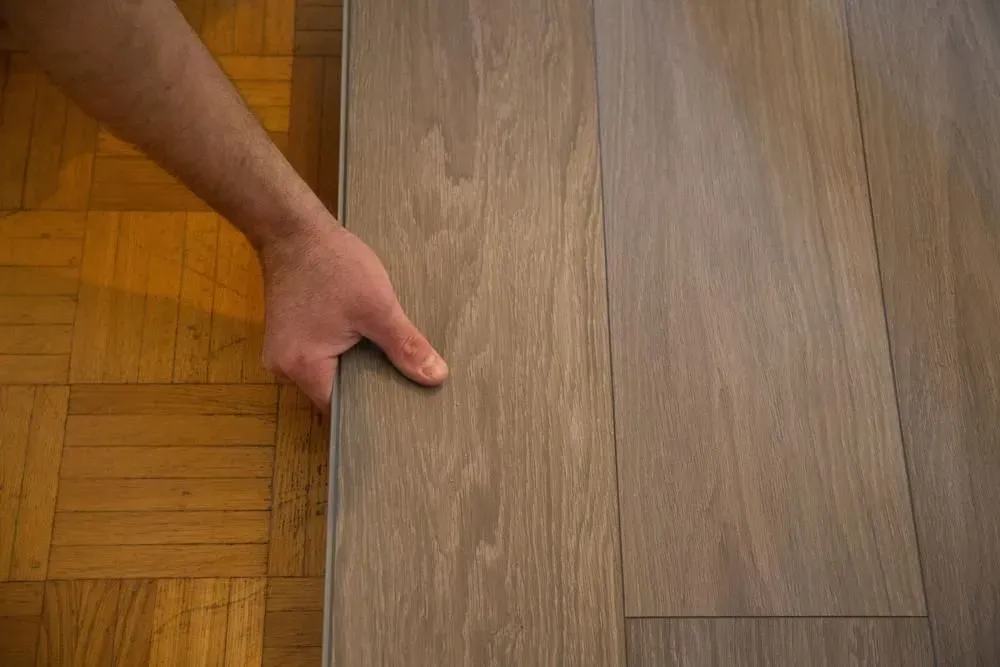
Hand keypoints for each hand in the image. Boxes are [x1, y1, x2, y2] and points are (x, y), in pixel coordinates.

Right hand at [259, 216, 447, 409]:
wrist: (294, 229)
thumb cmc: (333, 264)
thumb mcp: (378, 307)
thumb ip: (406, 346)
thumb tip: (436, 377)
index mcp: (302, 368)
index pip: (342, 410)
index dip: (374, 408)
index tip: (403, 406)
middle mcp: (285, 368)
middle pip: (335, 394)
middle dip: (368, 388)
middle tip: (404, 384)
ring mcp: (284, 352)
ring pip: (330, 374)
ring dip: (356, 367)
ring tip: (388, 362)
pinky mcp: (289, 336)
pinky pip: (321, 356)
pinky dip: (344, 352)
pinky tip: (364, 343)